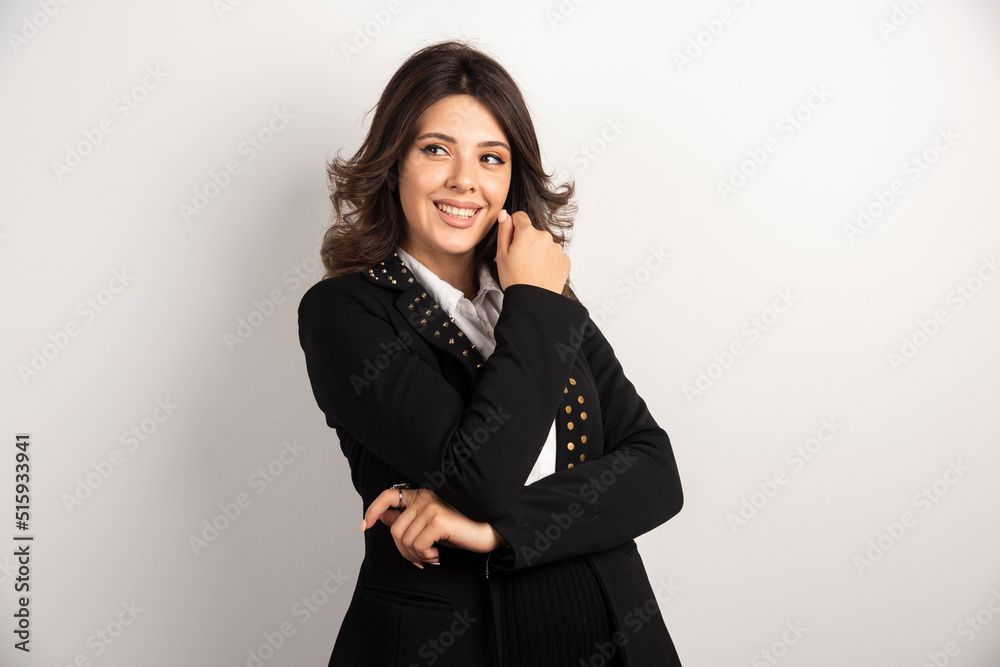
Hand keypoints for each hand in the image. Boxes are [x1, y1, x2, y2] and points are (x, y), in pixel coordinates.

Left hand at [360, 487, 509, 567]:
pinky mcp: (438, 519)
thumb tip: (383, 518)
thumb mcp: (429, 526)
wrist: (487, 532)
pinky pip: (417, 545)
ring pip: (405, 540)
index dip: (373, 510)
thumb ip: (407, 520)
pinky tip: (437, 556)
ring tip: (431, 557)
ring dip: (416, 556)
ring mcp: (431, 506)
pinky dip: (424, 556)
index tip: (365, 525)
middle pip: (395, 530)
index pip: (388, 495)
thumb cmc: (459, 530)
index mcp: (421, 495)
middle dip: (404, 551)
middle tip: (420, 559)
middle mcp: (424, 496)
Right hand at [494, 209, 569, 293]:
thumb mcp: (502, 254)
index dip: (513, 226)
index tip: (512, 239)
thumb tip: (505, 214)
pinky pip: (554, 256)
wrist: (533, 301)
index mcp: (528, 233)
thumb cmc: (515, 279)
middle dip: (527, 241)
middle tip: (520, 260)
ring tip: (531, 269)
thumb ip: (504, 230)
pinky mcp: (565, 260)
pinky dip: (548, 262)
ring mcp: (557, 249)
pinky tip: (541, 273)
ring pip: (544, 244)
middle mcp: (545, 237)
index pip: (520, 217)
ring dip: (539, 252)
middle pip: (533, 232)